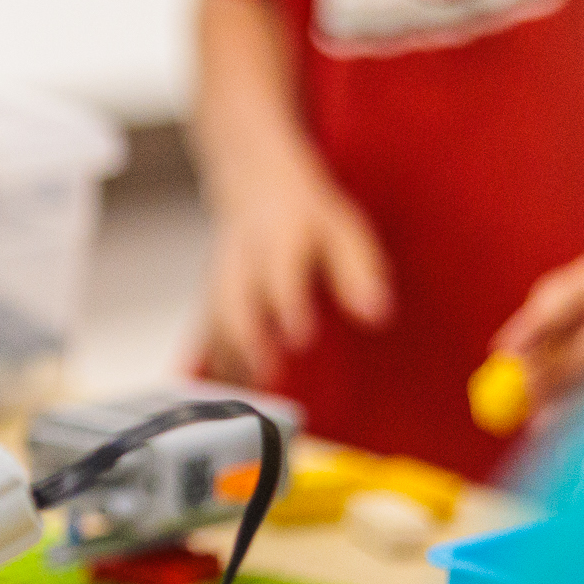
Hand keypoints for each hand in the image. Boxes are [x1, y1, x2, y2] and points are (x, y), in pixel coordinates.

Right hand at [201, 151, 392, 381]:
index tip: (300, 338)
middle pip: (236, 301)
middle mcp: (243, 260)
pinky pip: (207, 332)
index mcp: (280, 237)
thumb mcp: (343, 231)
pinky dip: (214, 364)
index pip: (280, 272)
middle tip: (267, 375)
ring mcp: (221, 278)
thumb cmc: (308, 218)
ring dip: (229, 359)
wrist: (256, 187)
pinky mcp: (211, 297)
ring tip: (248, 396)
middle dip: (248, 340)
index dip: (288, 305)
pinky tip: (229, 394)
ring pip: (216, 320)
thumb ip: (357, 274)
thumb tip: (376, 316)